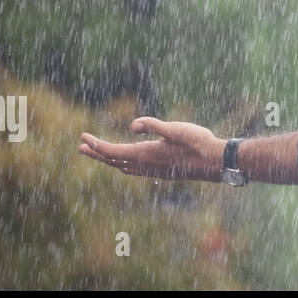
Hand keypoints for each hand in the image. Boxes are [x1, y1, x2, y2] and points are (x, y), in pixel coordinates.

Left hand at [78, 117, 224, 182]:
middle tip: (81, 147)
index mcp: (146, 154)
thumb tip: (131, 126)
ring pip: (123, 167)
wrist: (216, 163)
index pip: (114, 150)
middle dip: (97, 153)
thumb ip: (154, 126)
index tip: (82, 138)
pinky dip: (123, 164)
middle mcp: (146, 165)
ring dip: (109, 159)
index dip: (96, 145)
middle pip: (114, 160)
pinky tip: (126, 162)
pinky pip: (134, 170)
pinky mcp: (161, 171)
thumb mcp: (177, 129)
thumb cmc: (198, 143)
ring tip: (98, 153)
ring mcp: (154, 170)